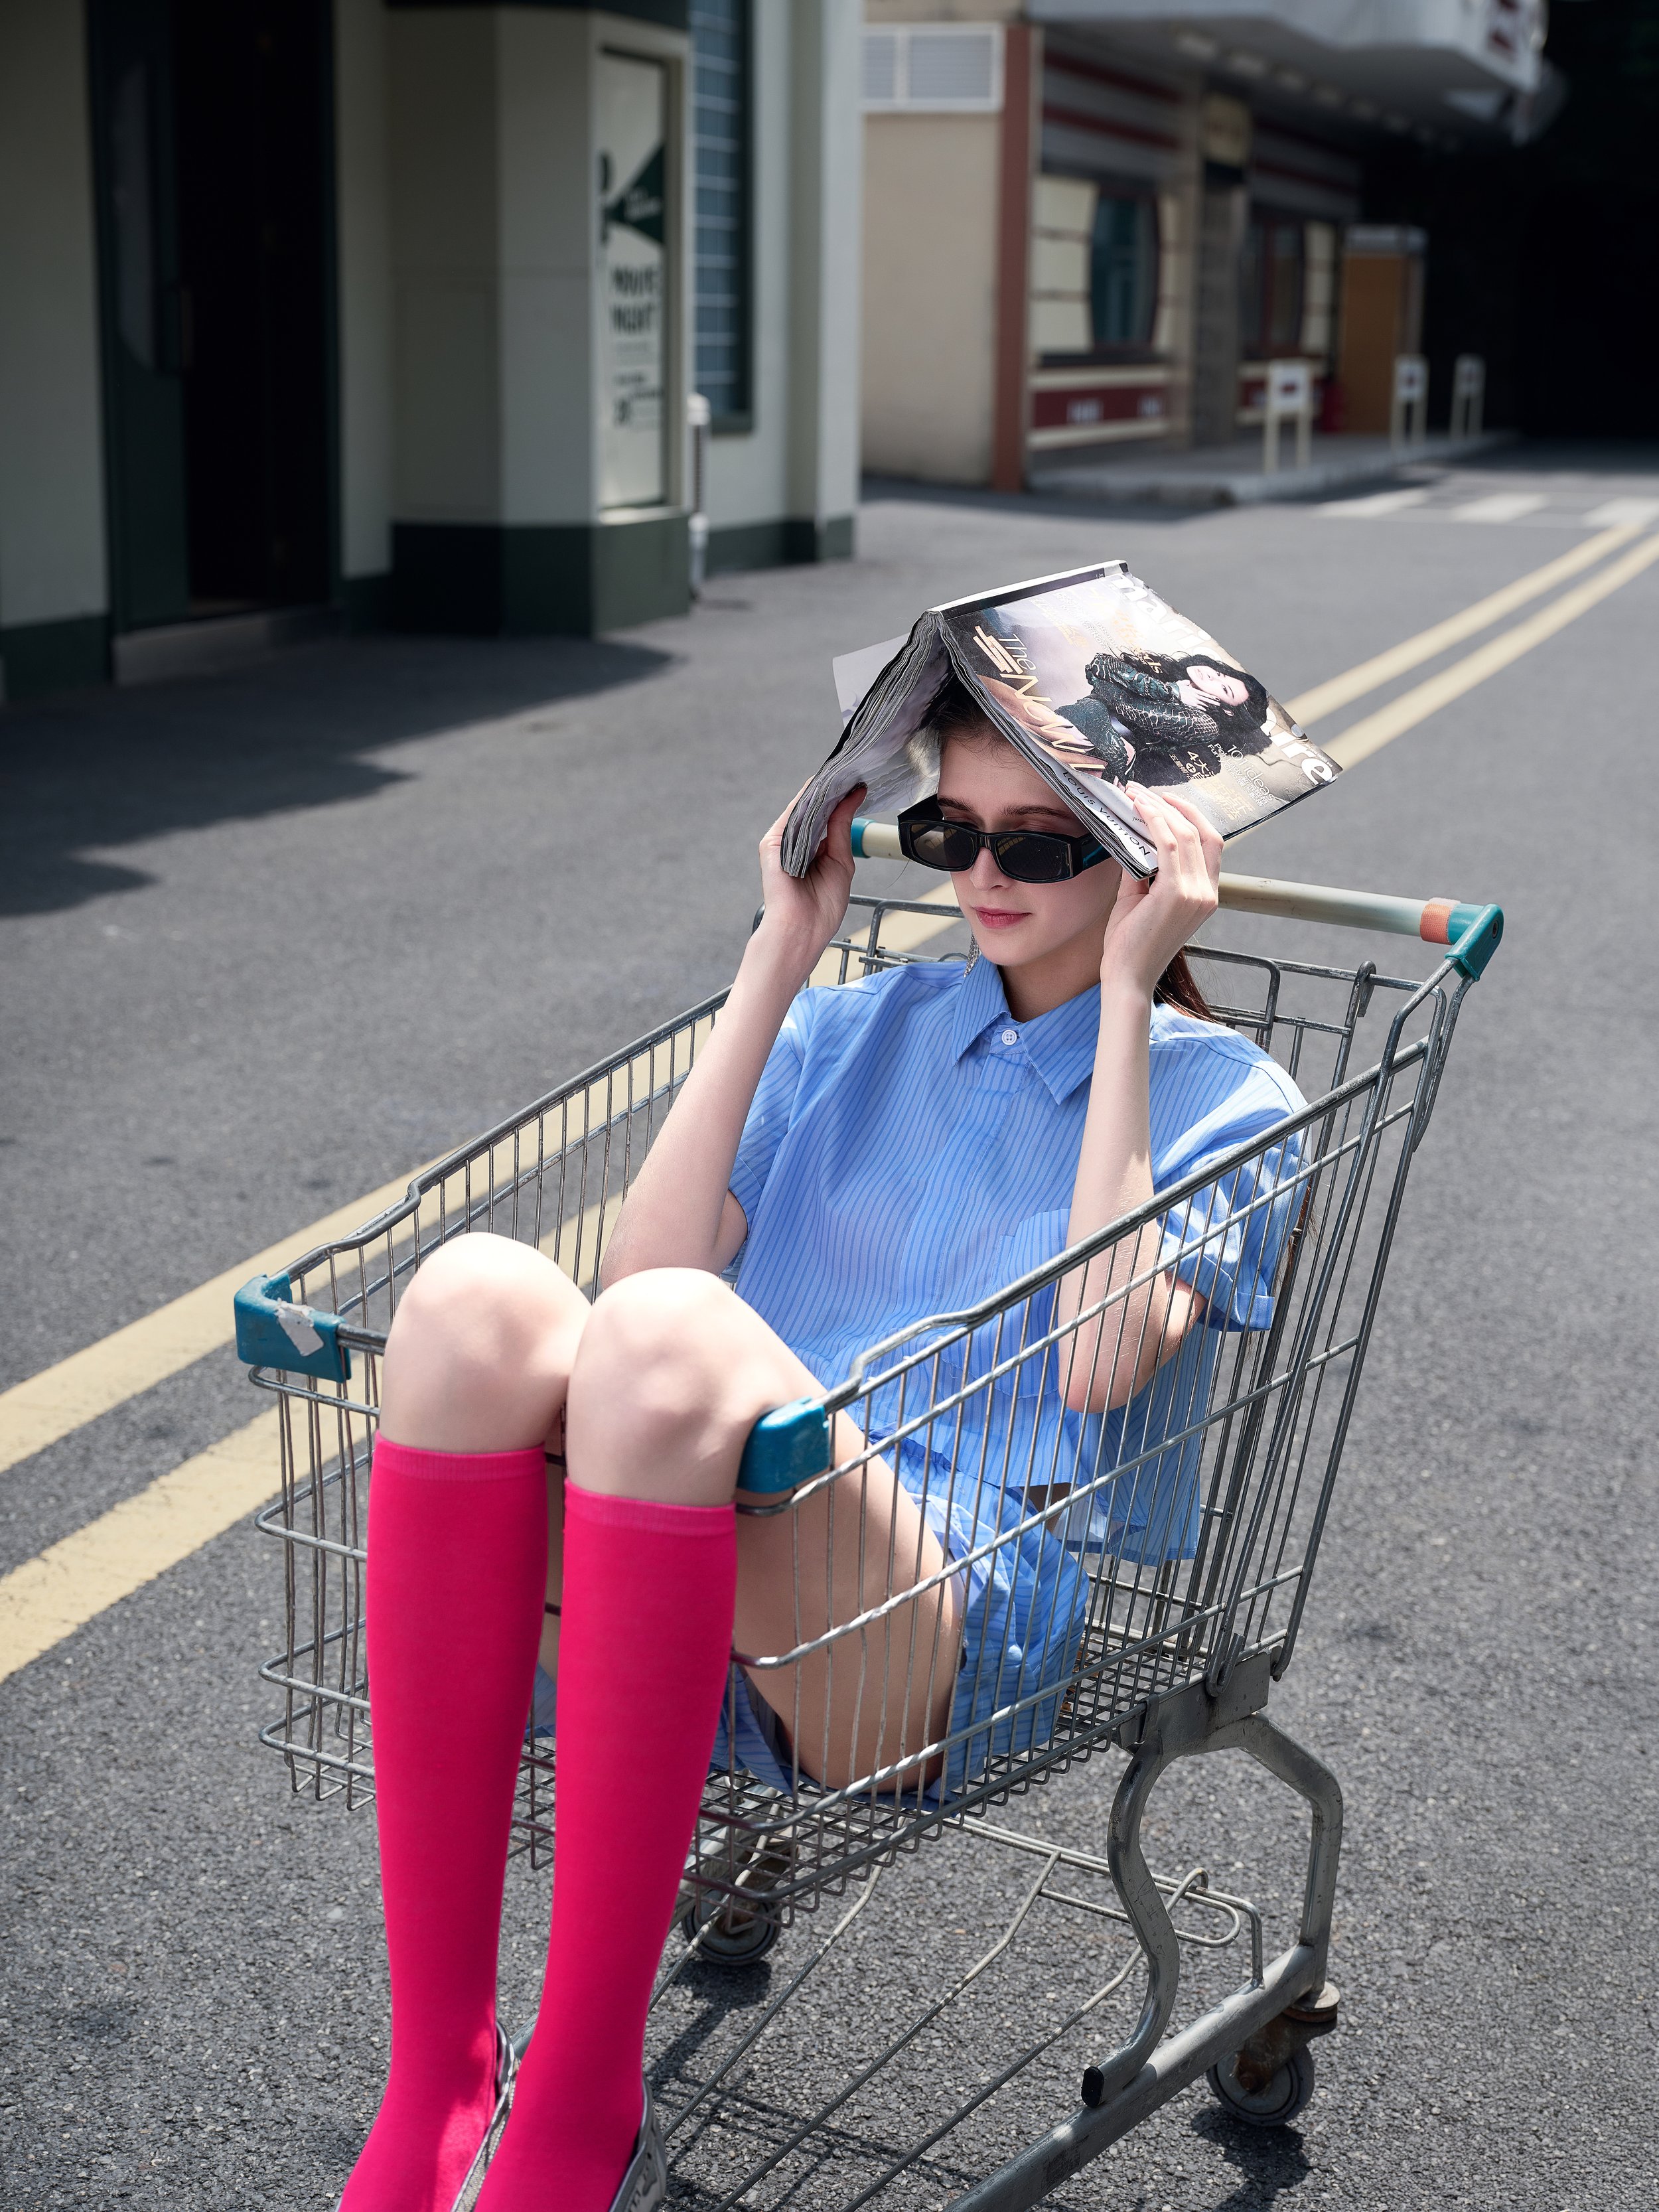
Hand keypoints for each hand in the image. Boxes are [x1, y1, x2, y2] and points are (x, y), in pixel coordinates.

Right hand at [753, 785, 863, 973]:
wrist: (802, 930)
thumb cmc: (821, 907)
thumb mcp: (841, 861)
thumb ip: (842, 828)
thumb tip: (853, 797)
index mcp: (814, 849)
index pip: (827, 816)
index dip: (841, 798)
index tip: (857, 780)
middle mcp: (797, 843)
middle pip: (814, 809)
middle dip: (832, 790)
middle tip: (853, 766)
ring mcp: (782, 842)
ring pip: (802, 809)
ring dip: (821, 791)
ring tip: (842, 772)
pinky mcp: (771, 844)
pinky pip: (790, 816)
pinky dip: (805, 801)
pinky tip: (821, 787)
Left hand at [1100, 784, 1220, 1000]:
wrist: (1127, 977)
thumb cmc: (1130, 944)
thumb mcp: (1139, 898)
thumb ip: (1141, 868)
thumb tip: (1132, 837)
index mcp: (1206, 895)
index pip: (1211, 843)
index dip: (1191, 815)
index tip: (1164, 800)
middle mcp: (1208, 893)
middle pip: (1202, 832)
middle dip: (1173, 805)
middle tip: (1144, 791)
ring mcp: (1196, 893)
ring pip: (1185, 834)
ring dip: (1158, 809)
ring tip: (1135, 794)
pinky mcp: (1177, 894)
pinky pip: (1169, 845)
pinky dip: (1154, 822)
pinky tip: (1138, 810)